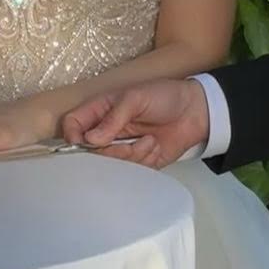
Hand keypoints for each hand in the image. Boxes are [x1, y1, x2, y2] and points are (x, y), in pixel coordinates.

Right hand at [62, 78, 209, 168]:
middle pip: (90, 152)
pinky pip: (131, 172)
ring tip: (150, 141)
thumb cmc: (164, 96)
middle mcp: (106, 132)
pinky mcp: (138, 162)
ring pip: (111, 165)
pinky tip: (155, 146)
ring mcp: (121, 148)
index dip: (72, 136)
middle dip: (112, 152)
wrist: (195, 111)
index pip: (73, 125)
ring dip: (133, 155)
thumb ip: (113, 118)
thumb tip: (91, 139)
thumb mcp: (136, 98)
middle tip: (130, 143)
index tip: (87, 144)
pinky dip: (145, 161)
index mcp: (100, 111)